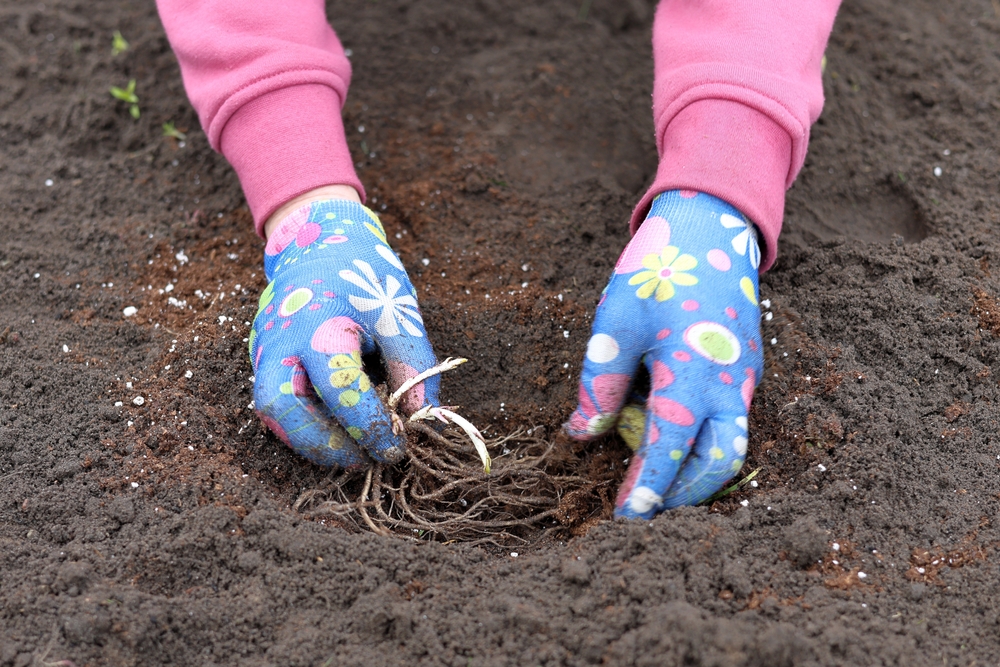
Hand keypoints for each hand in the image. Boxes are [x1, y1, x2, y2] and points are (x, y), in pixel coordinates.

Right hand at [249, 199, 438, 467]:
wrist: (320, 241)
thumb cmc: (364, 275)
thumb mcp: (398, 315)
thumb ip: (413, 366)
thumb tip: (424, 419)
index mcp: (320, 325)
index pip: (341, 390)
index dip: (373, 427)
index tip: (399, 447)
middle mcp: (281, 341)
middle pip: (283, 410)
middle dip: (324, 445)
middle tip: (365, 459)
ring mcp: (264, 351)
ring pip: (272, 413)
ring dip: (311, 441)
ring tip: (354, 452)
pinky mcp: (261, 359)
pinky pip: (275, 403)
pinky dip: (305, 425)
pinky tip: (337, 430)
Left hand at [565, 190, 763, 517]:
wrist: (713, 225)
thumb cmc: (659, 269)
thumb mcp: (615, 321)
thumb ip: (599, 382)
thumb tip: (580, 433)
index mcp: (693, 371)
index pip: (670, 448)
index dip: (646, 488)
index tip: (622, 517)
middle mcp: (731, 383)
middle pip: (719, 464)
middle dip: (683, 497)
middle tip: (643, 512)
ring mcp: (747, 378)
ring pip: (734, 448)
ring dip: (700, 476)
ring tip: (658, 486)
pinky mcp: (750, 370)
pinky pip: (736, 423)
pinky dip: (709, 446)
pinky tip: (675, 443)